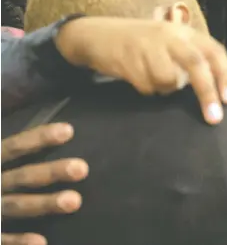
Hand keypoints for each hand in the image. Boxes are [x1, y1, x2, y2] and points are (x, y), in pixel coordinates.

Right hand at [2, 123, 88, 244]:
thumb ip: (9, 151)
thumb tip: (45, 126)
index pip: (15, 146)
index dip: (39, 138)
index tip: (69, 130)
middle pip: (22, 176)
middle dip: (51, 172)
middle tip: (83, 168)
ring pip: (15, 205)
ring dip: (44, 204)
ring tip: (75, 201)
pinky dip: (17, 242)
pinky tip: (41, 243)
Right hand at [55, 17, 226, 124]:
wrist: (97, 35)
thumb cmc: (140, 42)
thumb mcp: (168, 42)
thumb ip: (189, 60)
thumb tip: (212, 89)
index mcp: (184, 31)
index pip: (213, 50)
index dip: (225, 74)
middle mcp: (170, 35)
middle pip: (197, 64)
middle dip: (207, 92)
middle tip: (214, 118)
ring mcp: (149, 46)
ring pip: (169, 80)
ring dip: (164, 88)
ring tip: (151, 76)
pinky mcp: (130, 58)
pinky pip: (148, 86)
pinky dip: (146, 89)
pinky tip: (136, 75)